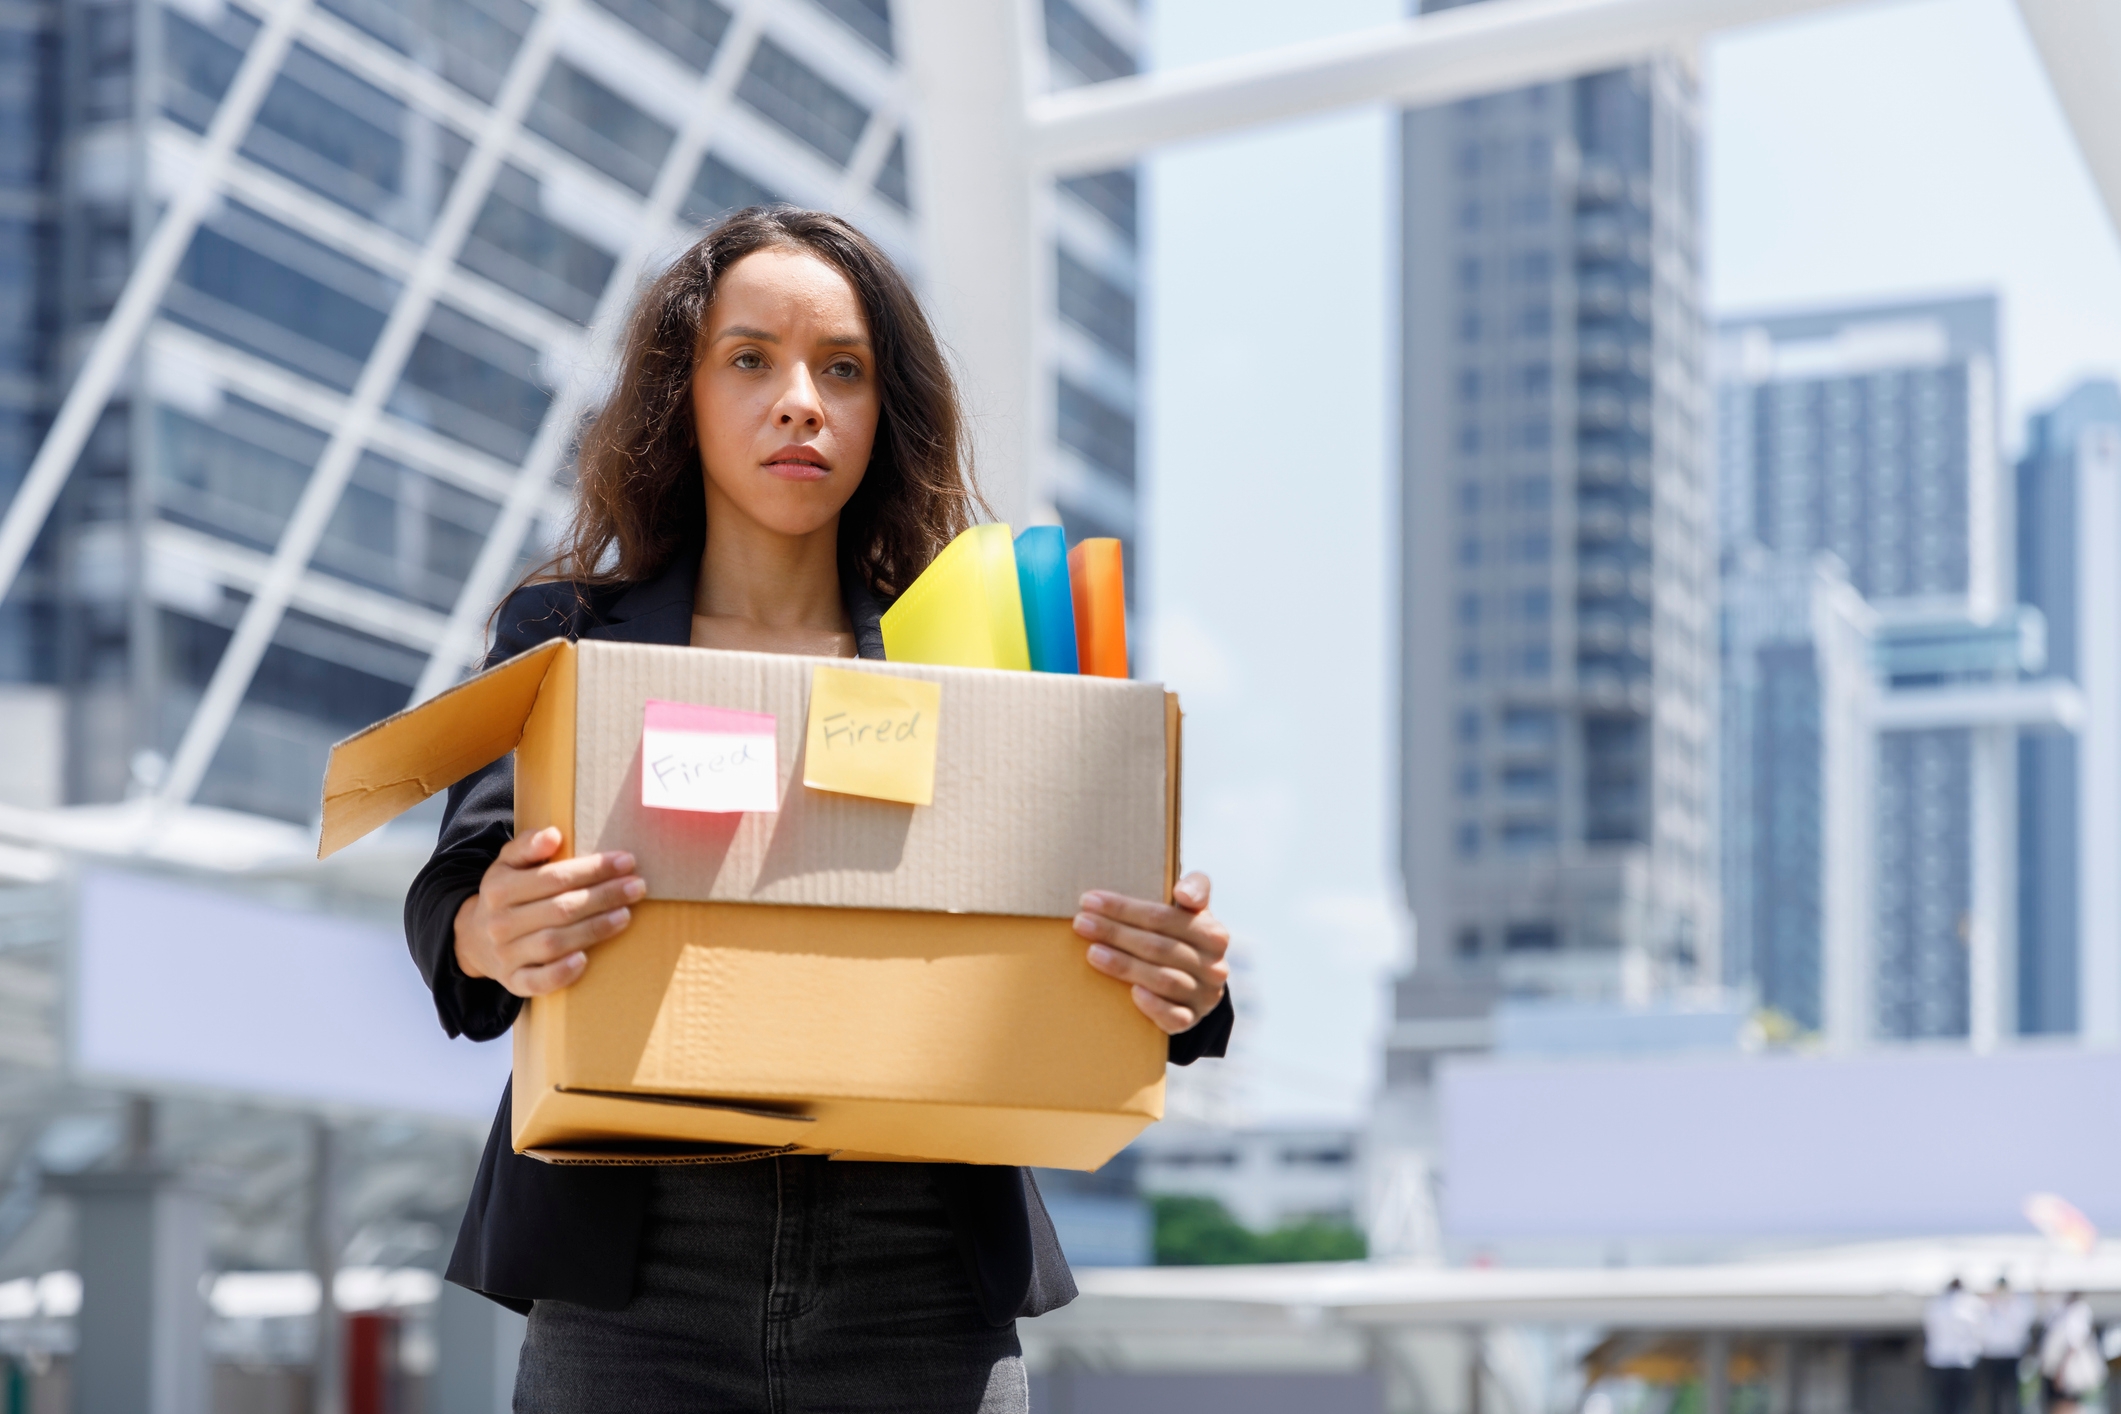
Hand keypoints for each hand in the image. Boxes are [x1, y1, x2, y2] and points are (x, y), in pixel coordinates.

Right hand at [453, 827, 644, 997]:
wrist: (475, 938)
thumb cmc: (507, 894)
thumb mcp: (507, 864)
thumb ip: (527, 845)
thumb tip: (553, 835)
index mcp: (499, 889)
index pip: (553, 877)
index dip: (592, 869)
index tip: (626, 861)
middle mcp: (499, 923)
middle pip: (560, 909)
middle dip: (603, 896)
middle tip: (637, 887)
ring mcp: (505, 955)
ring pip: (553, 943)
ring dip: (594, 929)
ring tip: (625, 915)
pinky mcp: (513, 982)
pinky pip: (536, 982)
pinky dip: (560, 973)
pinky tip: (585, 960)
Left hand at [1074, 872, 1229, 1034]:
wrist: (1194, 985)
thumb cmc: (1181, 938)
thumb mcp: (1191, 912)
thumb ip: (1194, 889)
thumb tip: (1182, 892)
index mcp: (1213, 934)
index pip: (1164, 916)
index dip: (1124, 908)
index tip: (1089, 900)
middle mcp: (1214, 966)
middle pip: (1158, 946)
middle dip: (1115, 933)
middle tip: (1081, 924)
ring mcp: (1204, 996)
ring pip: (1164, 980)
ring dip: (1125, 966)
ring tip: (1093, 954)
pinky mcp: (1192, 1020)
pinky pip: (1174, 1017)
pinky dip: (1153, 1005)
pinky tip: (1132, 993)